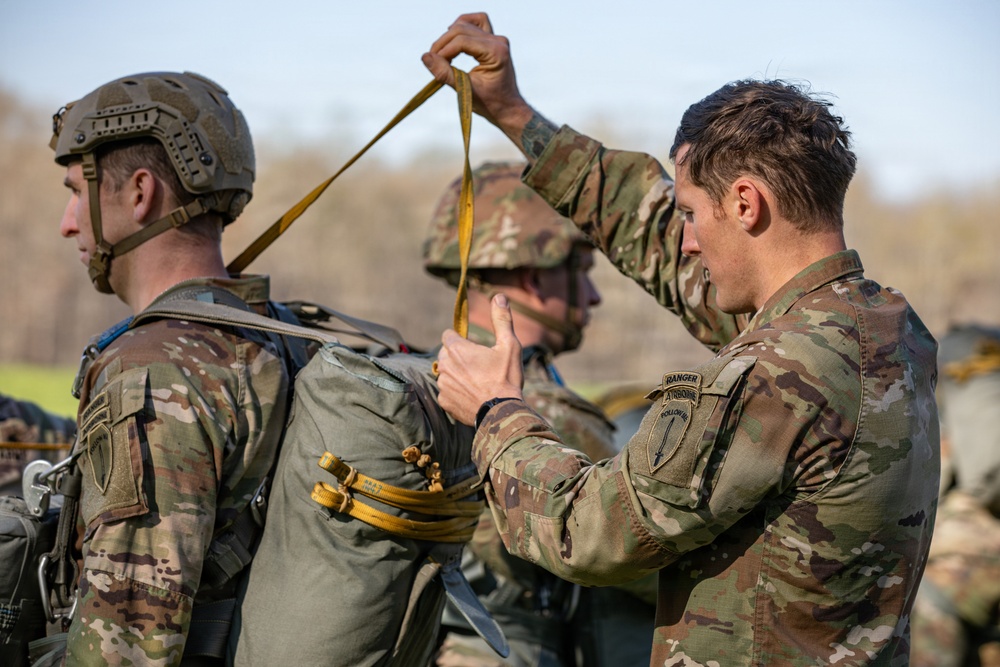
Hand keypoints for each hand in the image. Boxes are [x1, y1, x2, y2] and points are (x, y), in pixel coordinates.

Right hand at [422, 12, 534, 140]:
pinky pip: (476, 23)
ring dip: (450, 36)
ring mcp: (497, 38)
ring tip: (442, 54)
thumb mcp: (465, 91)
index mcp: (496, 52)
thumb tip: (425, 57)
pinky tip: (453, 40)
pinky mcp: (493, 40)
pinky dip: (462, 27)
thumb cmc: (490, 103)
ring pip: (466, 24)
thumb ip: (445, 73)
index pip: (462, 41)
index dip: (443, 51)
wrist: (508, 107)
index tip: (433, 63)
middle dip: (443, 43)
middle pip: (461, 29)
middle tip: (433, 61)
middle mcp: (498, 41)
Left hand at [436, 294, 523, 425]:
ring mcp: (443, 385)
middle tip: (478, 366)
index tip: (473, 347)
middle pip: (445, 353)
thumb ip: (501, 319)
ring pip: (445, 372)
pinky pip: (446, 391)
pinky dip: (455, 392)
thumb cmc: (506, 377)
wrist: (502, 412)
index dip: (460, 339)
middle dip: (457, 356)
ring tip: (476, 382)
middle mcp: (445, 365)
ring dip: (456, 374)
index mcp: (457, 349)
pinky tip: (471, 395)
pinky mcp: (444, 401)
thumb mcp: (509, 345)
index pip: (448, 335)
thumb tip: (499, 296)